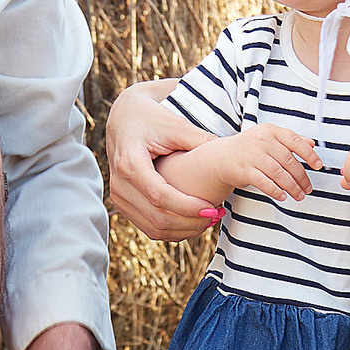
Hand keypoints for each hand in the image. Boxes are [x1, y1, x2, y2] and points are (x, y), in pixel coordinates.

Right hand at [104, 80, 219, 240]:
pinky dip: (174, 230)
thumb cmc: (152, 119)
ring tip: (210, 219)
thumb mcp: (175, 125)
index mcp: (130, 164)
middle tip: (217, 215)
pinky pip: (149, 228)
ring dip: (184, 230)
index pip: (160, 196)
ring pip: (154, 229)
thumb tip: (230, 156)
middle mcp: (120, 184)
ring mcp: (119, 197)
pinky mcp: (123, 205)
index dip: (188, 207)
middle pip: (157, 218)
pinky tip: (194, 221)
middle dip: (190, 222)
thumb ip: (199, 140)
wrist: (124, 119)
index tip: (213, 208)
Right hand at [181, 123, 320, 205]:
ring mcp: (252, 155)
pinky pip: (265, 183)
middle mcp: (262, 141)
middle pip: (288, 161)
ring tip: (299, 195)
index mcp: (271, 131)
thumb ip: (290, 141)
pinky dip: (276, 191)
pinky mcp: (244, 170)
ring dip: (292, 187)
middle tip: (308, 188)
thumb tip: (312, 144)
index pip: (295, 141)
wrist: (221, 157)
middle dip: (301, 177)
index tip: (319, 166)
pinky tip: (283, 196)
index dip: (309, 154)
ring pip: (279, 174)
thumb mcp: (269, 139)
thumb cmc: (250, 148)